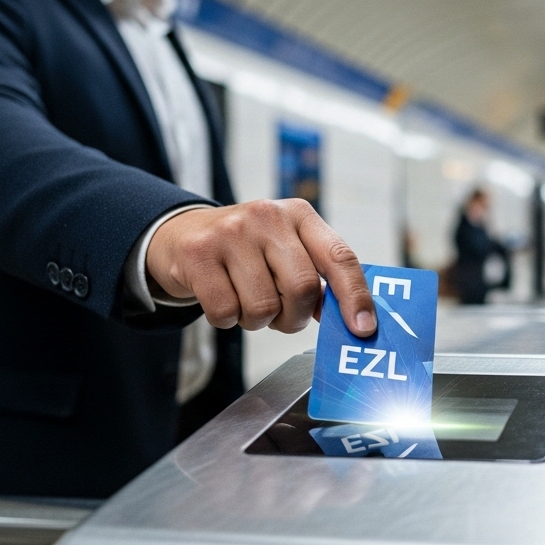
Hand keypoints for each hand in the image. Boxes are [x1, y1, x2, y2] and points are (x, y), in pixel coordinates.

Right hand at [146, 199, 376, 334]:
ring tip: (247, 301)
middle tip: (282, 316)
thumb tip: (352, 319)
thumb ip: (317, 277)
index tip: (363, 328)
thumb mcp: (285, 249)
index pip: (340, 257)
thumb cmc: (246, 250)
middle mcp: (267, 216)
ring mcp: (230, 232)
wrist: (181, 234)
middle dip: (294, 317)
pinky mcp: (198, 254)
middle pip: (302, 288)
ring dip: (259, 321)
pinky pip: (226, 312)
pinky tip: (223, 299)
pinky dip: (227, 320)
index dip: (356, 296)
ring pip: (264, 307)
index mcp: (299, 215)